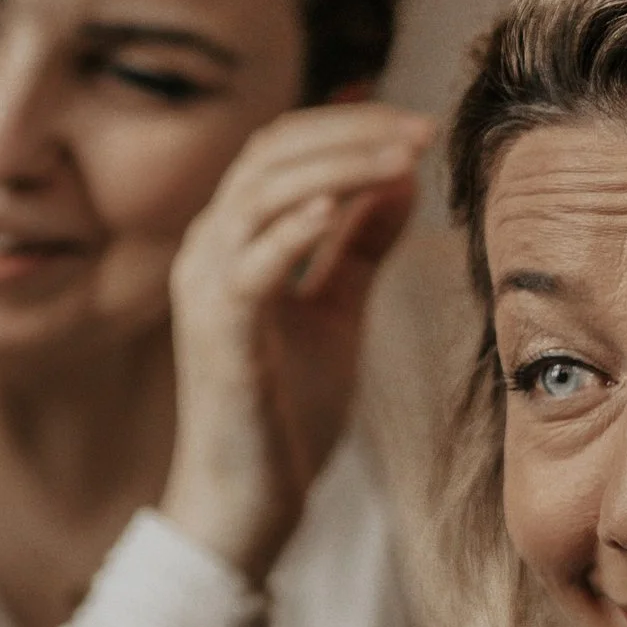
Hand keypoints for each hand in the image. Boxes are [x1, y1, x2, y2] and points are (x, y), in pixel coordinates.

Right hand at [159, 100, 432, 580]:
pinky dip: (290, 230)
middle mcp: (209, 251)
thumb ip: (359, 246)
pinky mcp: (218, 336)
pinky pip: (248, 265)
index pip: (282, 148)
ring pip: (260, 194)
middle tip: (421, 131)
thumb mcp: (336, 311)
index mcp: (234, 240)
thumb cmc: (288, 411)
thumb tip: (401, 177)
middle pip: (271, 153)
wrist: (249, 502)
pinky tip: (339, 210)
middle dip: (350, 132)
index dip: (347, 125)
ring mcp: (206, 290)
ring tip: (401, 158)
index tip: (418, 126)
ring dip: (335, 167)